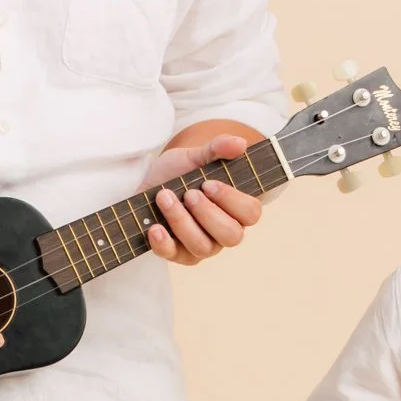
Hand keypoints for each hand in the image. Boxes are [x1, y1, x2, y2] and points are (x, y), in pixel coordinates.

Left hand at [142, 133, 263, 265]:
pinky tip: (155, 228)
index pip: (251, 213)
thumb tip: (241, 143)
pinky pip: (175, 257)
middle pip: (231, 235)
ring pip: (202, 247)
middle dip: (208, 214)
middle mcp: (223, 232)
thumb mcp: (196, 156)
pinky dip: (164, 244)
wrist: (149, 183)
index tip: (209, 184)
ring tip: (164, 198)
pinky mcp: (177, 254)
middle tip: (190, 193)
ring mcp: (201, 246)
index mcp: (236, 209)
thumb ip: (218, 148)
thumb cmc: (180, 172)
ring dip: (182, 222)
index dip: (232, 200)